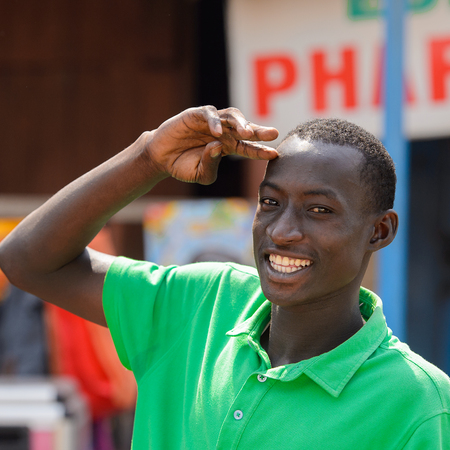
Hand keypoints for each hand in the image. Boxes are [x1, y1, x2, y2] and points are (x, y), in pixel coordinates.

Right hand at [144, 105, 278, 184]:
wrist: (160, 158)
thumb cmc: (182, 166)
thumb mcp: (200, 174)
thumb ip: (210, 165)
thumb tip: (218, 147)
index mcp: (227, 147)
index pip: (247, 148)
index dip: (260, 150)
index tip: (274, 154)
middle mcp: (222, 132)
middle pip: (245, 128)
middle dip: (259, 131)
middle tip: (272, 133)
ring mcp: (210, 122)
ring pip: (231, 116)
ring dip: (240, 123)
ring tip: (246, 132)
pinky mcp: (195, 115)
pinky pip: (209, 115)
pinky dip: (214, 122)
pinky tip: (216, 132)